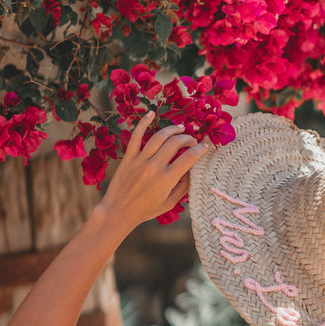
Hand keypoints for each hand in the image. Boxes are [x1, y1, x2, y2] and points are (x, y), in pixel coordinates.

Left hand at [96, 111, 209, 228]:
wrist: (119, 211)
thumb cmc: (146, 210)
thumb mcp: (170, 203)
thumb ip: (183, 187)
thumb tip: (191, 171)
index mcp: (167, 179)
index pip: (189, 158)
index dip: (200, 150)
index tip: (206, 146)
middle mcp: (154, 167)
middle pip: (175, 143)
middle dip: (188, 139)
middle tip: (192, 140)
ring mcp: (140, 160)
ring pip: (159, 137)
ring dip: (173, 130)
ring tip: (180, 128)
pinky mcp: (128, 157)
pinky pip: (136, 136)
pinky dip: (143, 123)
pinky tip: (151, 113)